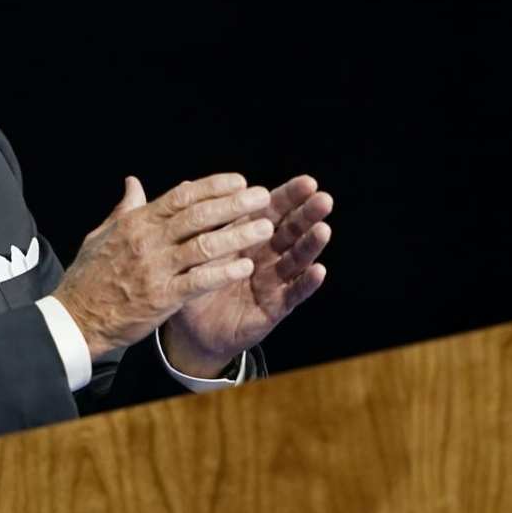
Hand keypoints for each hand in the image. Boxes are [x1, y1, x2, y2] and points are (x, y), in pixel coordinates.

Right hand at [52, 174, 275, 359]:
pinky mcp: (161, 298)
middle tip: (263, 197)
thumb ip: (125, 209)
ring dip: (238, 235)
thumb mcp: (102, 235)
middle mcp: (148, 241)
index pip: (181, 197)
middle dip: (234, 204)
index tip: (239, 180)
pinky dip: (223, 272)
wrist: (75, 318)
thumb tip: (133, 182)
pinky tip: (246, 266)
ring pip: (204, 246)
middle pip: (198, 216)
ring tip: (265, 228)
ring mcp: (155, 269)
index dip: (213, 186)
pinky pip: (198, 281)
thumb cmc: (89, 276)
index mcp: (136, 223)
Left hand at [159, 174, 331, 376]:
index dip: (290, 197)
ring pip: (296, 260)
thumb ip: (200, 222)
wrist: (191, 331)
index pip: (273, 211)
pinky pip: (292, 294)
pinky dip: (306, 283)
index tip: (308, 182)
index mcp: (248, 237)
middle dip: (308, 215)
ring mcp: (273, 282)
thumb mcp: (195, 251)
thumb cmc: (194, 285)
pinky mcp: (274, 308)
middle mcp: (266, 257)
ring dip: (311, 245)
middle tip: (323, 199)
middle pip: (292, 231)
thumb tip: (187, 184)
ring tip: (323, 230)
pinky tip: (318, 271)